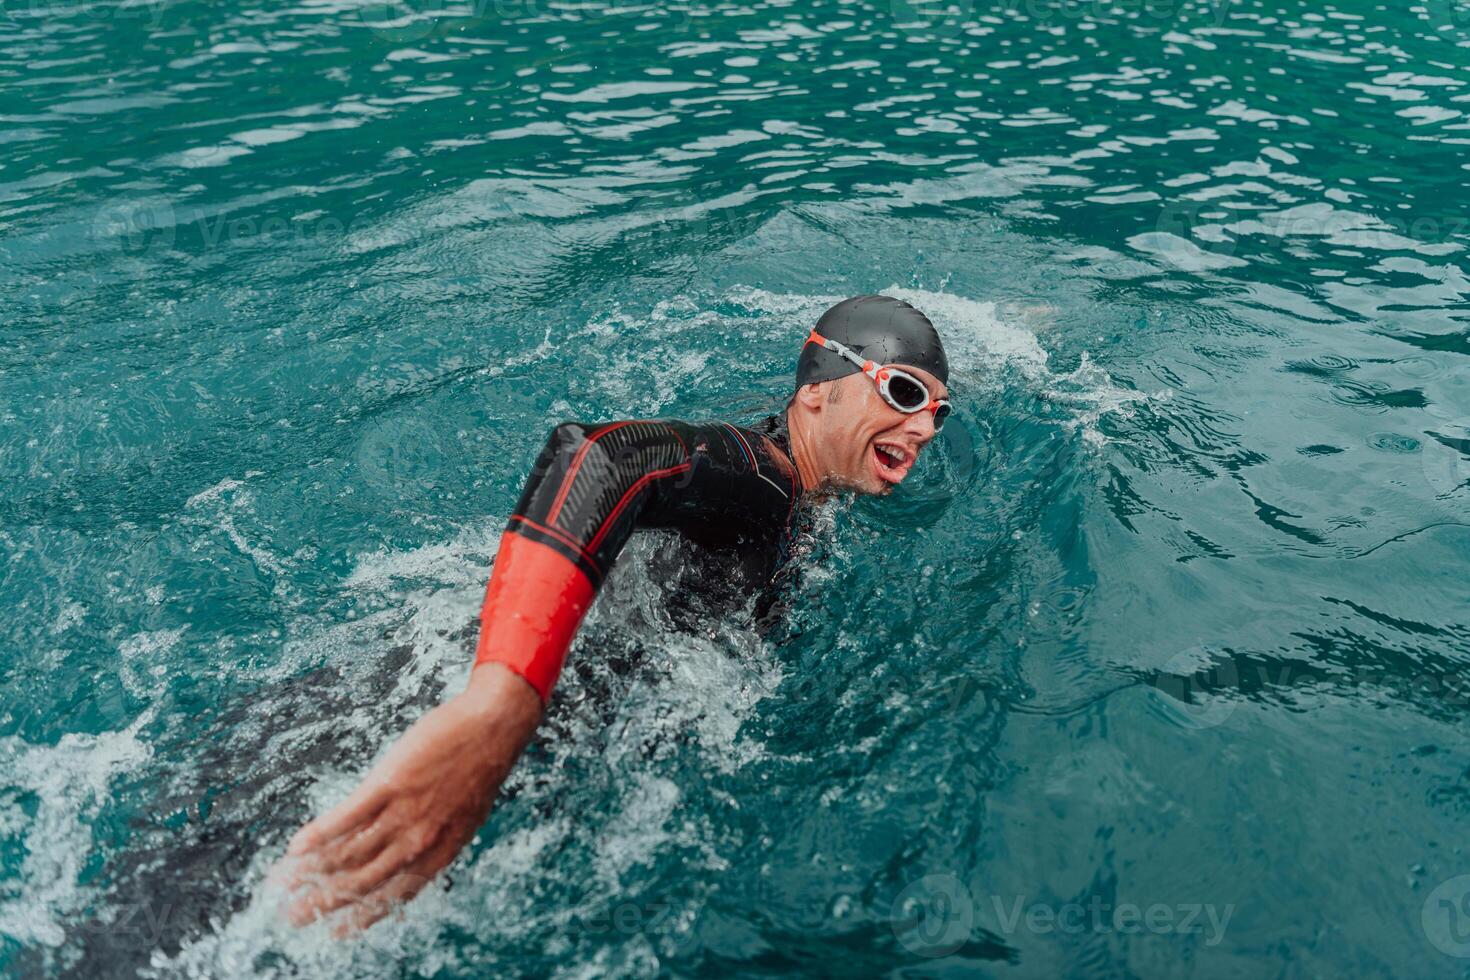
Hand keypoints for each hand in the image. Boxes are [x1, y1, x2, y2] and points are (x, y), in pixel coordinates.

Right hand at [272, 663, 541, 934]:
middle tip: (292, 916)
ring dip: (309, 872)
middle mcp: (418, 842)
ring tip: (281, 883)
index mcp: (438, 854)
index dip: (359, 917)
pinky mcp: (390, 783)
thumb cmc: (479, 769)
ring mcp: (403, 813)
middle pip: (360, 882)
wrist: (493, 727)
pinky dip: (319, 835)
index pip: (391, 897)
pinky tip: (296, 847)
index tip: (333, 932)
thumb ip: (436, 843)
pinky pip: (347, 817)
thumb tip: (414, 857)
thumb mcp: (464, 819)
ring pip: (347, 853)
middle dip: (322, 902)